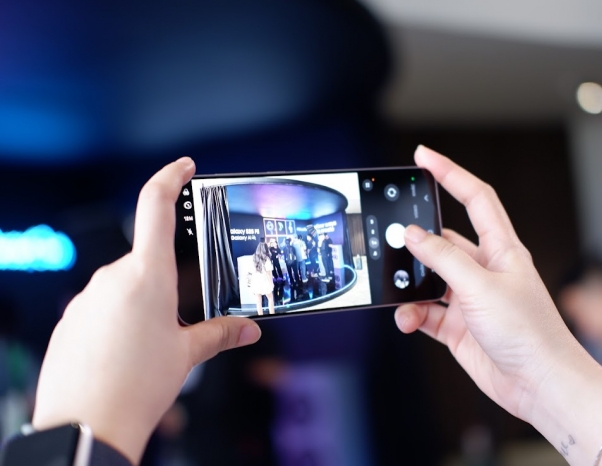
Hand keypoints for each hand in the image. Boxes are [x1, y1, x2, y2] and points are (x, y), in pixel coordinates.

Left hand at [32, 158, 260, 464]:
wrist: (84, 426)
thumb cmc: (134, 389)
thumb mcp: (187, 355)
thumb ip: (219, 333)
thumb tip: (247, 329)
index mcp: (147, 276)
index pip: (155, 206)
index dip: (171, 177)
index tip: (184, 166)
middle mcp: (112, 278)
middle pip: (146, 259)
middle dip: (167, 280)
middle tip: (181, 314)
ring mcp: (87, 298)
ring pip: (124, 286)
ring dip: (142, 304)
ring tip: (153, 344)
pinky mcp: (71, 319)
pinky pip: (102, 306)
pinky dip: (119, 320)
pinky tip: (128, 352)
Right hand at [395, 146, 582, 423]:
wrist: (540, 385)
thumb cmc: (529, 332)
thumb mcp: (480, 287)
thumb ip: (443, 258)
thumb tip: (412, 235)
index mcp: (501, 250)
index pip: (475, 199)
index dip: (450, 173)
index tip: (423, 156)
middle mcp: (484, 270)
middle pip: (443, 242)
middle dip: (417, 242)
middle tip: (390, 238)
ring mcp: (470, 299)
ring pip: (428, 280)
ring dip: (410, 287)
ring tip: (399, 293)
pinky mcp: (458, 326)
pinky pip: (425, 312)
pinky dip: (412, 315)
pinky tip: (408, 321)